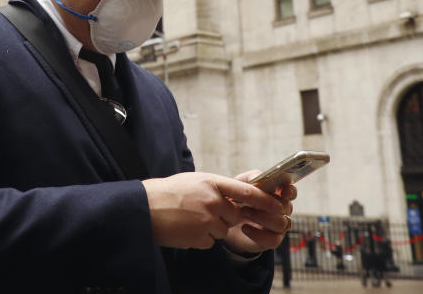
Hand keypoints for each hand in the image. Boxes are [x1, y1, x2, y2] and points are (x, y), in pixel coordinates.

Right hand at [142, 172, 283, 249]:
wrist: (145, 208)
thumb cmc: (169, 192)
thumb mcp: (195, 181)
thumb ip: (216, 187)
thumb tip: (235, 198)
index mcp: (212, 183)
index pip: (247, 192)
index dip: (265, 200)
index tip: (277, 205)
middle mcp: (213, 201)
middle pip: (235, 216)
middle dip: (224, 217)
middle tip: (203, 212)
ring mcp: (206, 220)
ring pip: (222, 230)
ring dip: (210, 228)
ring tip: (190, 219)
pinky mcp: (200, 237)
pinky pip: (210, 241)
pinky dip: (200, 238)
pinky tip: (185, 229)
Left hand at [222, 171, 296, 254]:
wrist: (226, 221)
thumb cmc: (238, 198)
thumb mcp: (241, 183)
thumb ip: (251, 178)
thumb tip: (259, 178)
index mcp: (278, 194)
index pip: (291, 192)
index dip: (290, 191)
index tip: (282, 192)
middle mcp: (282, 210)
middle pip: (286, 208)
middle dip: (267, 204)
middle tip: (247, 202)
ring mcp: (278, 226)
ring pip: (281, 223)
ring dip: (261, 218)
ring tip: (243, 213)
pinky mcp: (272, 240)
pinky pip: (273, 240)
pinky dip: (258, 234)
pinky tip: (244, 228)